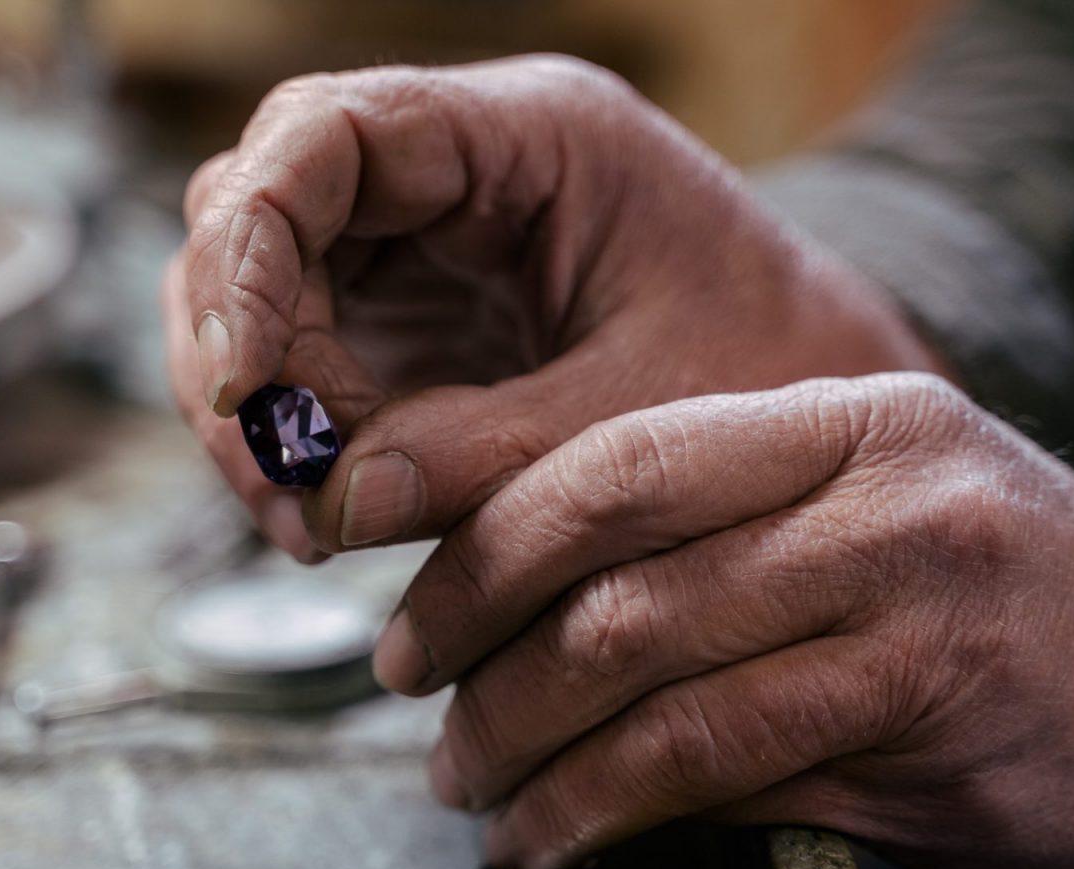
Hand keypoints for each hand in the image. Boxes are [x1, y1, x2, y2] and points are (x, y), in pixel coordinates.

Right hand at [166, 55, 944, 560]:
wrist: (831, 406)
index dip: (250, 250)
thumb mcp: (644, 417)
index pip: (326, 136)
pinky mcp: (421, 323)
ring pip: (270, 293)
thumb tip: (331, 504)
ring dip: (261, 413)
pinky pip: (314, 363)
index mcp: (529, 135)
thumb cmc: (774, 378)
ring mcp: (430, 247)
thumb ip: (489, 454)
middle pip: (262, 211)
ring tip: (311, 529)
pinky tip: (332, 519)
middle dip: (242, 350)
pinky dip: (303, 443)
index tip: (241, 385)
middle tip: (279, 489)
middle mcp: (458, 173)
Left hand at [377, 373, 1073, 868]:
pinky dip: (608, 805)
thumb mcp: (877, 529)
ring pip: (648, 664)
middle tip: (420, 696)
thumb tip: (536, 629)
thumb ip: (723, 556)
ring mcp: (908, 591)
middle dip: (478, 638)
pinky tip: (561, 831)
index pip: (616, 454)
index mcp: (843, 416)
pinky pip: (719, 759)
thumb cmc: (1016, 615)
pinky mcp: (928, 707)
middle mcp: (874, 485)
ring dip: (527, 740)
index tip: (415, 601)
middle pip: (612, 554)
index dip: (484, 529)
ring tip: (475, 786)